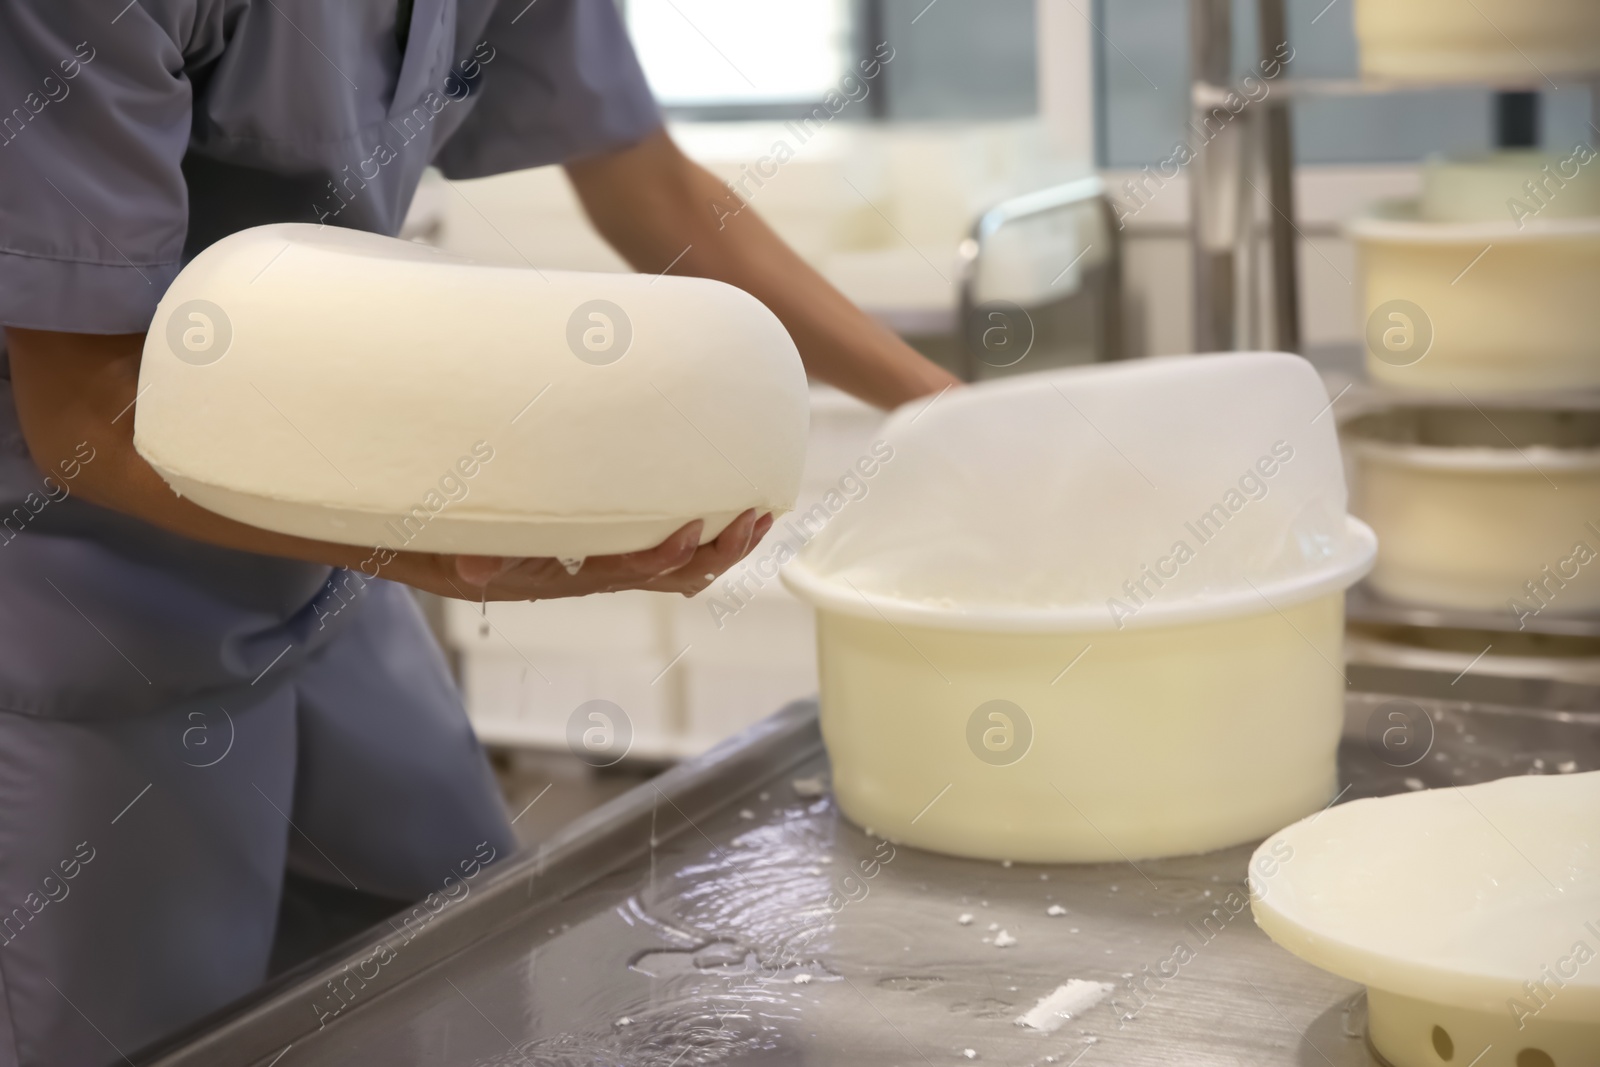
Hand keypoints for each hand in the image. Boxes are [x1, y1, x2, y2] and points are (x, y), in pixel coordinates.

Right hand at [406, 509, 774, 601]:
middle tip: (756, 515)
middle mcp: (565, 575)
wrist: (377, 528)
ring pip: (662, 568)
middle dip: (714, 553)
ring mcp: (575, 561)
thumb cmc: (398, 527)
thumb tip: (479, 568)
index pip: (616, 574)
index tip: (696, 529)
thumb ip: (455, 551)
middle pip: (659, 578)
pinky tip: (708, 503)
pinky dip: (681, 532)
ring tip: (756, 514)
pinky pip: (640, 546)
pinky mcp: (575, 541)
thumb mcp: (421, 541)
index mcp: (537, 575)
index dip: (662, 559)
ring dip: (712, 547)